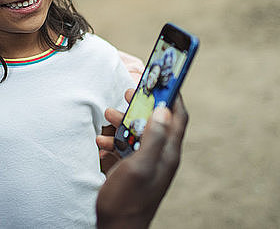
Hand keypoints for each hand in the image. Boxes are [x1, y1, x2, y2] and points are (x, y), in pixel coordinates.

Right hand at [96, 95, 188, 228]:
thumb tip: (164, 109)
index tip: (161, 78)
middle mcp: (161, 156)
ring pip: (139, 132)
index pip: (178, 116)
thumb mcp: (139, 166)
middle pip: (157, 121)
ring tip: (107, 116)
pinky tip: (101, 143)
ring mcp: (148, 163)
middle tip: (128, 92)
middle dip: (142, 105)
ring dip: (124, 122)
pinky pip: (127, 147)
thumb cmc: (127, 201)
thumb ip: (154, 138)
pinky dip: (115, 141)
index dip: (173, 95)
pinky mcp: (135, 170)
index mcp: (168, 153)